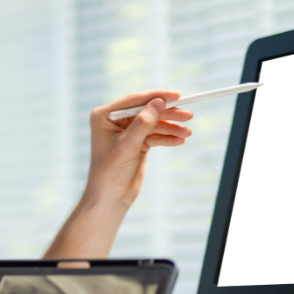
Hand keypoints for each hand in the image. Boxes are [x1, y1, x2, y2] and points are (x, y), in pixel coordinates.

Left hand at [85, 90, 192, 210]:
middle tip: (188, 115)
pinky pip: (155, 136)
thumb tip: (158, 102)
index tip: (176, 96)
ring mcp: (127, 132)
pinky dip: (167, 138)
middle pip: (147, 111)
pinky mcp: (137, 143)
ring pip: (154, 124)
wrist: (110, 197)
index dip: (156, 97)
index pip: (134, 101)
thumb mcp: (127, 146)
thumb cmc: (110, 172)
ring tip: (187, 132)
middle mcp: (115, 121)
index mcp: (104, 116)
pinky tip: (179, 140)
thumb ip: (143, 123)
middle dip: (168, 114)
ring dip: (171, 127)